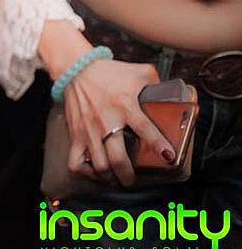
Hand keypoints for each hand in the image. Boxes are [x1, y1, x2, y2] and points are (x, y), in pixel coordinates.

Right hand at [62, 59, 175, 187]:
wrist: (76, 68)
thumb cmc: (109, 72)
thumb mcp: (139, 72)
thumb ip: (157, 83)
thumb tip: (174, 94)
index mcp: (125, 105)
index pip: (144, 128)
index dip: (158, 144)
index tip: (168, 156)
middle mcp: (107, 121)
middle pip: (118, 158)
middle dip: (129, 176)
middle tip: (133, 180)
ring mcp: (89, 130)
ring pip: (99, 165)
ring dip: (110, 178)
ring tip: (116, 180)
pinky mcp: (75, 133)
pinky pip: (76, 162)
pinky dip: (85, 173)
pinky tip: (94, 172)